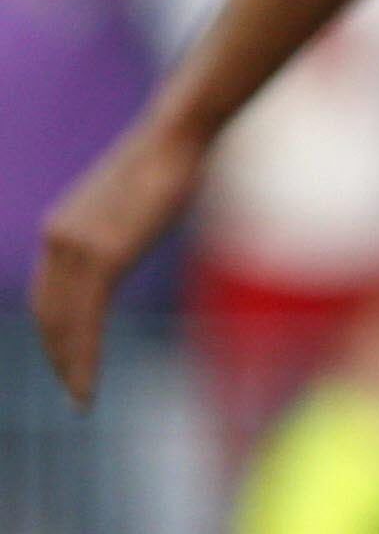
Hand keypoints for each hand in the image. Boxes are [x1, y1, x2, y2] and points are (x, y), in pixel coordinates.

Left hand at [30, 119, 204, 405]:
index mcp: (61, 226)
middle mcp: (57, 240)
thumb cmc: (171, 156)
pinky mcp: (102, 261)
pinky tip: (87, 389)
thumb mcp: (135, 197)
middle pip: (48, 313)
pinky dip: (82, 363)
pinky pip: (85, 325)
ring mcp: (76, 250)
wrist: (177, 135)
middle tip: (73, 387)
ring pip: (62, 326)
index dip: (55, 329)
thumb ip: (124, 221)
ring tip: (80, 398)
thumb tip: (140, 222)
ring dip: (69, 367)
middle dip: (57, 354)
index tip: (66, 354)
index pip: (48, 292)